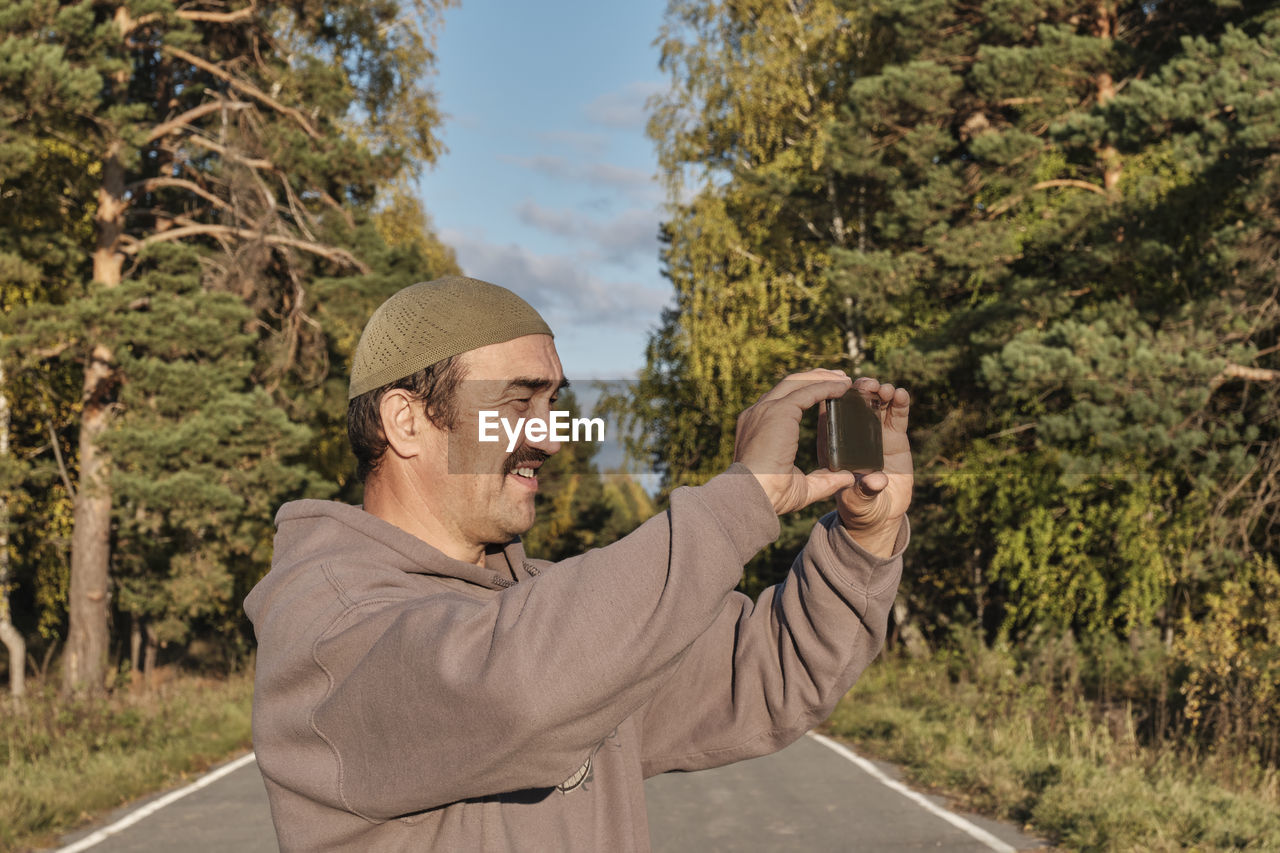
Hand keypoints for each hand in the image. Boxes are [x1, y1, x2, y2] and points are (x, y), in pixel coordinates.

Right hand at [734, 369, 858, 514]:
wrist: (752, 495)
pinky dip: (827, 387)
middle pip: (789, 385)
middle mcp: (758, 413)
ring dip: (823, 378)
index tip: (826, 392)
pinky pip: (807, 391)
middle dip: (815, 378)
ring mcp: (766, 410)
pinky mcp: (779, 412)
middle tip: (839, 378)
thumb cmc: (771, 495)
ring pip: (798, 382)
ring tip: (845, 379)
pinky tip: (843, 387)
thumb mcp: (802, 485)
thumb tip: (847, 478)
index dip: (804, 392)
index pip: (781, 401)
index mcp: (758, 427)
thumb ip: (824, 480)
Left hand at [819, 378, 912, 554]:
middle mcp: (853, 435)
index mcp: (833, 444)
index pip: (828, 413)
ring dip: (878, 392)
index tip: (842, 386)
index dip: (833, 396)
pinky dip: (900, 403)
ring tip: (883, 390)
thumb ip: (864, 491)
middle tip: (866, 385)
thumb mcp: (856, 501)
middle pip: (852, 403)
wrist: (880, 514)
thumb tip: (876, 480)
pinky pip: (897, 415)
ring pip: (875, 404)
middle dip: (859, 390)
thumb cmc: (859, 506)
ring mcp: (875, 433)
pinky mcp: (895, 436)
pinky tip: (901, 395)